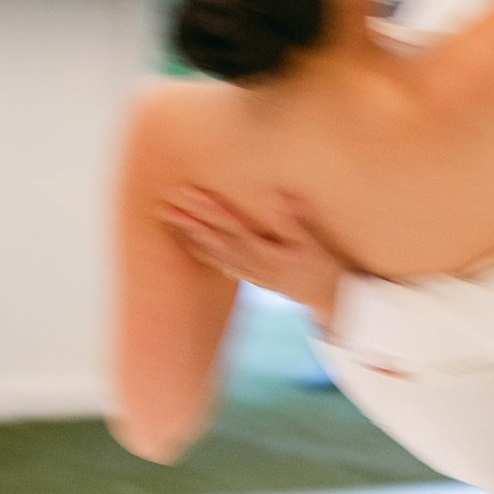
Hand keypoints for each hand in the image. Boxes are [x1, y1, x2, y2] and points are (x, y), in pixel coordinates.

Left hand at [159, 188, 348, 326]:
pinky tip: (190, 244)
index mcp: (264, 252)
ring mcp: (250, 272)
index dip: (208, 209)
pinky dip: (204, 254)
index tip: (188, 193)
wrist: (331, 301)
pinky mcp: (254, 277)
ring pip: (213, 252)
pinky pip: (222, 264)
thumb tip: (276, 193)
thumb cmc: (324, 268)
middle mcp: (252, 263)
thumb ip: (293, 219)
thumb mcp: (313, 244)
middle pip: (214, 239)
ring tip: (167, 219)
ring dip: (189, 236)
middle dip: (188, 221)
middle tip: (163, 205)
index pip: (231, 226)